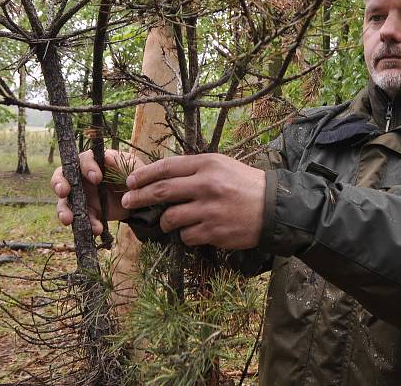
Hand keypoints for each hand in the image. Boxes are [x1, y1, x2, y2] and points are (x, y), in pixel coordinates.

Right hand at [52, 149, 141, 234]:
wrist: (139, 199)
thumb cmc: (133, 176)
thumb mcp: (131, 167)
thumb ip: (120, 163)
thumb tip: (107, 158)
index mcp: (93, 162)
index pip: (83, 159)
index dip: (87, 167)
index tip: (97, 178)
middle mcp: (81, 177)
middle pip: (61, 176)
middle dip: (59, 184)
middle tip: (64, 192)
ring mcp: (80, 195)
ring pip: (64, 201)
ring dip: (64, 210)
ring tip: (68, 220)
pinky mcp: (86, 211)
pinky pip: (80, 219)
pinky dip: (87, 225)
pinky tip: (96, 229)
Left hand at [123, 153, 265, 249]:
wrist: (273, 207)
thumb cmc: (245, 184)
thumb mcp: (222, 165)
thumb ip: (194, 169)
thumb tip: (162, 177)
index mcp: (207, 164)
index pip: (166, 167)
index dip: (144, 175)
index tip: (130, 182)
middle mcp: (206, 185)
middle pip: (161, 191)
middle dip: (138, 197)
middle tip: (127, 202)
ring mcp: (209, 210)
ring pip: (170, 218)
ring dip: (164, 221)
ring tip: (167, 221)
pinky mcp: (214, 231)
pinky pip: (187, 236)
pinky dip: (186, 234)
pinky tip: (195, 230)